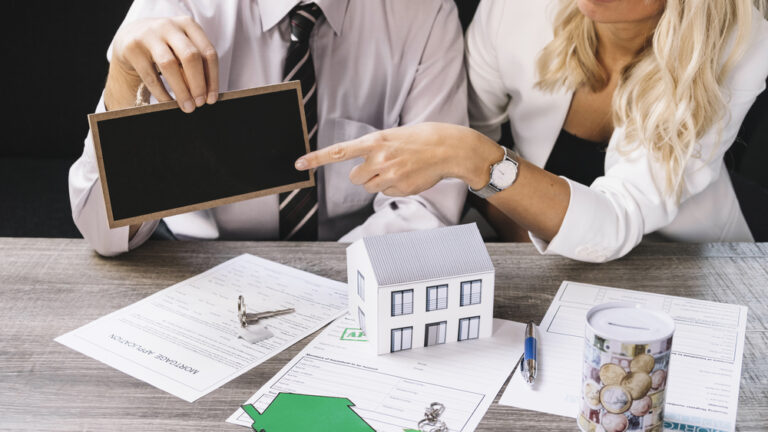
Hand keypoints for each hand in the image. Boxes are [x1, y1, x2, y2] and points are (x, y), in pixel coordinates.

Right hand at [107, 16, 218, 112]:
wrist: (129, 37)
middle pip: (190, 57)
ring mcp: (149, 35)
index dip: (212, 78)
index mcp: (188, 25)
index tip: (212, 98)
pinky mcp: (132, 48)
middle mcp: (169, 26)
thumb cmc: (165, 47)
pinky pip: (150, 75)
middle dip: (198, 84)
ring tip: (187, 107)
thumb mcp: (182, 48)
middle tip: (200, 103)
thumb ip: (195, 64)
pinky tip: (168, 103)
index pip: (208, 53)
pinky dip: (161, 93)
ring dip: (181, 90)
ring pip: (169, 65)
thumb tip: (207, 94)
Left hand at [294, 122, 503, 195]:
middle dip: (364, 175)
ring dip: (379, 182)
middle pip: (356, 178)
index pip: (338, 152)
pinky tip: (408, 176)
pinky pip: (386, 193)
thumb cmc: (420, 139)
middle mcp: (379, 159)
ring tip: (399, 169)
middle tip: (381, 166)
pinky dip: (394, 187)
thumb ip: (374, 150)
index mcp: (375, 142)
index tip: (298, 164)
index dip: (316, 159)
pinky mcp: (401, 188)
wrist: (447, 148)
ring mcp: (390, 176)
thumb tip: (363, 172)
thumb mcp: (393, 136)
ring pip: (370, 188)